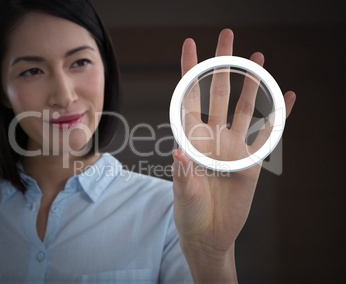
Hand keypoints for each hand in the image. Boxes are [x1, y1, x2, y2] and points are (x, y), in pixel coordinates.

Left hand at [171, 29, 295, 281]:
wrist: (209, 234)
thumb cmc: (190, 213)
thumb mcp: (184, 193)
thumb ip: (183, 173)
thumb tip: (178, 151)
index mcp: (191, 139)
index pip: (189, 98)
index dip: (189, 72)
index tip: (190, 44)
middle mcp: (212, 137)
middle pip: (218, 93)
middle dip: (222, 64)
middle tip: (228, 35)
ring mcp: (233, 147)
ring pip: (243, 107)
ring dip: (251, 83)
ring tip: (258, 58)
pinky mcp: (252, 162)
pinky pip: (267, 134)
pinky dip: (278, 115)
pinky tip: (286, 97)